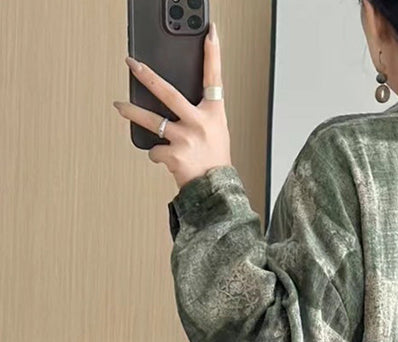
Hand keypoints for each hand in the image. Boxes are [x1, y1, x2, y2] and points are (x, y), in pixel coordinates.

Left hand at [113, 21, 231, 189]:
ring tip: (119, 106)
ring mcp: (186, 138)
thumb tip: (174, 102)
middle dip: (147, 76)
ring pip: (152, 121)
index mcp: (214, 114)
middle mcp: (199, 123)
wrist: (216, 190)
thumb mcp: (216, 131)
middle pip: (168, 92)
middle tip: (132, 64)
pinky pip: (155, 150)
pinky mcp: (174, 155)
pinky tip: (167, 159)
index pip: (214, 78)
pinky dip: (157, 154)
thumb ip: (200, 114)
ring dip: (132, 113)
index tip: (211, 34)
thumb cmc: (215, 160)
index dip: (213, 55)